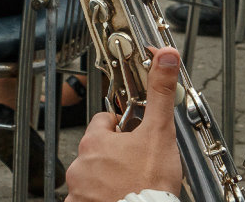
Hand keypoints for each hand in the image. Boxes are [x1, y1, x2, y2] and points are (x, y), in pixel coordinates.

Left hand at [64, 47, 183, 201]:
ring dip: (106, 178)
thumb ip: (160, 92)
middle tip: (136, 163)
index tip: (134, 136)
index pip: (103, 122)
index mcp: (95, 141)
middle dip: (114, 154)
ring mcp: (77, 190)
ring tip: (129, 183)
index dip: (122, 127)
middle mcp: (80, 165)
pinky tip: (118, 197)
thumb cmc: (150, 184)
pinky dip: (99, 198)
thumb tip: (166, 56)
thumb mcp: (160, 132)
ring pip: (91, 176)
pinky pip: (87, 198)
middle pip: (97, 150)